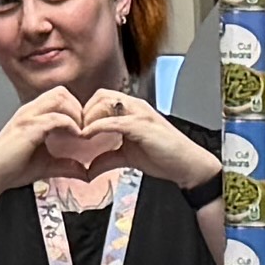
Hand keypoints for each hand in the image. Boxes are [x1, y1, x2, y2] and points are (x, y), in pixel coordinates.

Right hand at [0, 81, 98, 203]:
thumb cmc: (10, 169)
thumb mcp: (45, 165)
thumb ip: (65, 165)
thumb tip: (85, 172)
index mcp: (31, 115)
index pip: (59, 97)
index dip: (76, 109)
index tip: (84, 129)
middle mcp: (29, 111)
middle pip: (61, 92)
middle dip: (78, 108)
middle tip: (85, 129)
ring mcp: (27, 117)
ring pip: (60, 98)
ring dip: (76, 114)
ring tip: (81, 133)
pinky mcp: (28, 128)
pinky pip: (56, 117)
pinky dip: (71, 125)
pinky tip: (76, 138)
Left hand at [77, 91, 219, 196]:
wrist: (188, 165)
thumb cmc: (165, 156)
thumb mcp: (128, 157)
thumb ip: (108, 158)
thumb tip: (88, 169)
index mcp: (133, 110)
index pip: (103, 98)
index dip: (87, 111)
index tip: (78, 128)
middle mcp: (136, 107)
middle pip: (100, 95)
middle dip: (85, 111)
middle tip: (76, 130)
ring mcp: (139, 114)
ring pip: (105, 102)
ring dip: (88, 117)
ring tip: (81, 134)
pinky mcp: (141, 125)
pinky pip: (112, 121)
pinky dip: (96, 127)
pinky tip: (87, 137)